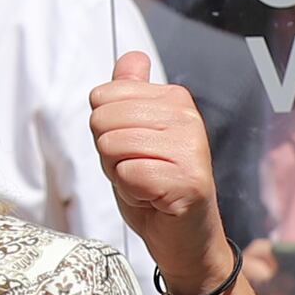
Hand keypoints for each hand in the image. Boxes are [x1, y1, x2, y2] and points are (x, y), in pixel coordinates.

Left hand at [88, 56, 235, 294]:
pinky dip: (131, 193)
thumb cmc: (155, 186)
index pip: (102, 96)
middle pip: (103, 120)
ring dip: (120, 174)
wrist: (183, 237)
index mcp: (173, 98)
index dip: (105, 131)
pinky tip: (154, 199)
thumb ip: (129, 94)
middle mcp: (187, 116)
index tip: (132, 150)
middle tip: (137, 171)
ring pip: (113, 145)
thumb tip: (132, 57)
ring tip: (146, 184)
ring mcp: (191, 147)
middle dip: (109, 154)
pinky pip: (128, 174)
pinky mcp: (188, 179)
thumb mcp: (133, 134)